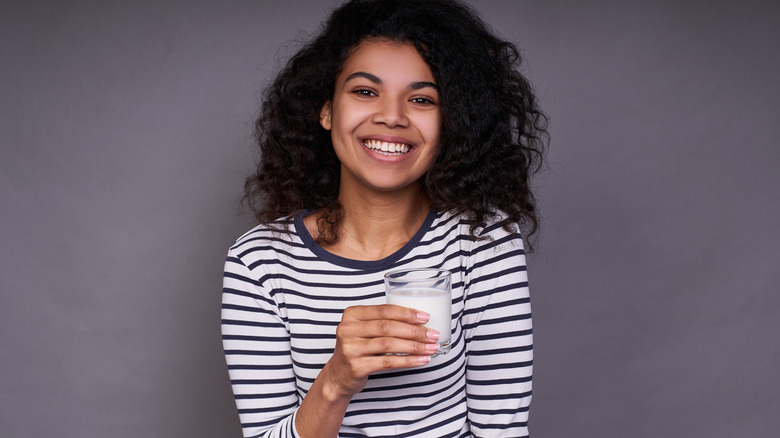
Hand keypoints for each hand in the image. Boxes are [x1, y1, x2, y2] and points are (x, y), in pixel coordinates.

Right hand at [321, 304, 440, 398]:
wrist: (338, 376)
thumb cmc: (358, 349)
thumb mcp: (364, 330)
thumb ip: (382, 322)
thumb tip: (420, 321)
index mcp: (352, 314)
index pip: (384, 310)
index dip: (407, 313)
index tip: (426, 317)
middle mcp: (348, 329)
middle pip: (388, 327)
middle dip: (414, 330)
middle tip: (433, 334)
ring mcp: (351, 348)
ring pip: (389, 344)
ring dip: (414, 346)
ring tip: (431, 348)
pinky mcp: (356, 366)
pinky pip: (387, 362)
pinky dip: (407, 361)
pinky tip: (421, 360)